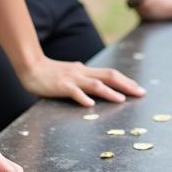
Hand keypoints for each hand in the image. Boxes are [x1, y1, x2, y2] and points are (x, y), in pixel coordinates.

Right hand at [19, 56, 144, 106]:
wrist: (30, 66)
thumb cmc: (48, 72)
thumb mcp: (69, 72)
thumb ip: (79, 75)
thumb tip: (88, 76)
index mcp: (85, 70)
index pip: (110, 74)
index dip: (126, 80)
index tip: (138, 88)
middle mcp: (82, 72)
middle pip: (109, 76)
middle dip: (127, 85)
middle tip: (141, 93)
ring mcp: (72, 79)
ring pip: (95, 84)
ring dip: (110, 92)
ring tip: (122, 100)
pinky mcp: (61, 86)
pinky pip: (74, 92)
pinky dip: (83, 98)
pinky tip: (90, 105)